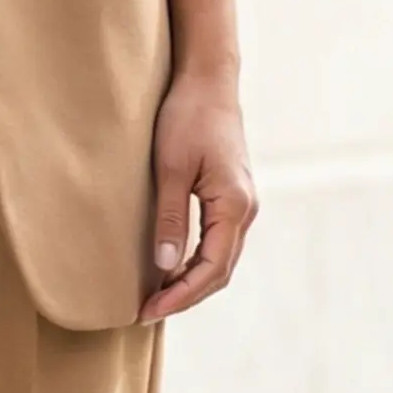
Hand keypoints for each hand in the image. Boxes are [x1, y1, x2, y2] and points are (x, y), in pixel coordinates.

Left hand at [138, 67, 256, 323]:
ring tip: (157, 297)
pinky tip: (171, 267)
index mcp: (234, 206)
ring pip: (220, 258)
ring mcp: (242, 203)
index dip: (180, 295)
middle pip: (220, 271)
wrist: (207, 80)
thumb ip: (170, 219)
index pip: (211, 269)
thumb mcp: (171, 168)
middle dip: (185, 296)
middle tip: (146, 312)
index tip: (148, 310)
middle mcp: (245, 209)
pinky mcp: (232, 195)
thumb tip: (165, 266)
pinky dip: (196, 261)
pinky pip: (218, 241)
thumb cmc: (187, 116)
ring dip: (191, 281)